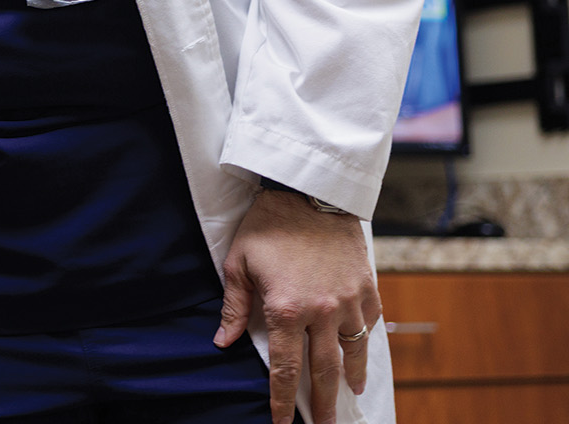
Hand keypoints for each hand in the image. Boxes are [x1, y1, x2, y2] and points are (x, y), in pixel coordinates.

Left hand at [215, 188, 380, 423]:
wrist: (310, 192)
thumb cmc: (268, 225)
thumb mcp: (238, 264)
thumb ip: (234, 307)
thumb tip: (223, 342)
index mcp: (287, 310)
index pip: (286, 369)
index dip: (283, 401)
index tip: (282, 423)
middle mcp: (323, 312)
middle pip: (325, 371)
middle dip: (324, 404)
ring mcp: (350, 301)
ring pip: (353, 353)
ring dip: (351, 379)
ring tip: (350, 397)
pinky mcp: (368, 287)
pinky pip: (369, 325)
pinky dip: (365, 344)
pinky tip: (360, 355)